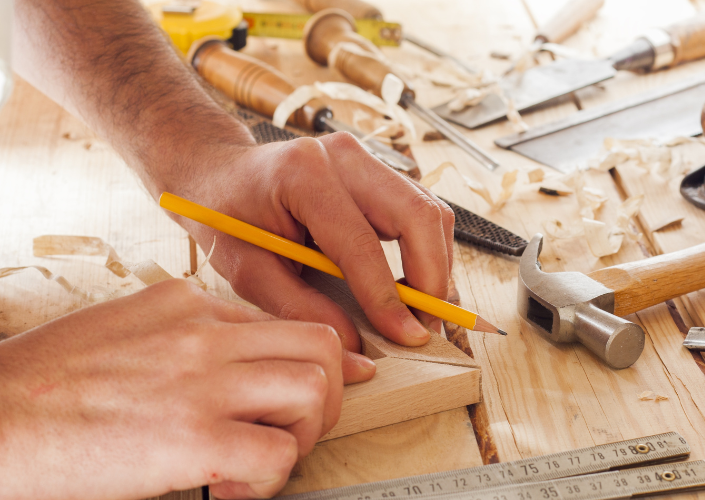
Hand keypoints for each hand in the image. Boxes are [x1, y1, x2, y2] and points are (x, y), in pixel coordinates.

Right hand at [0, 280, 342, 499]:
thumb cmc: (49, 381)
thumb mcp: (124, 327)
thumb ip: (182, 334)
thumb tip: (232, 359)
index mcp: (188, 304)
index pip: (284, 323)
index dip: (316, 359)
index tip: (337, 378)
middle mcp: (205, 333)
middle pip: (321, 344)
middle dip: (330, 390)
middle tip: (299, 426)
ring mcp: (204, 381)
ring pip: (316, 390)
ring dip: (305, 434)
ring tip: (265, 457)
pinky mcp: (195, 436)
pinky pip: (278, 454)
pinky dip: (269, 479)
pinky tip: (231, 487)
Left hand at [165, 133, 454, 374]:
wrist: (220, 173)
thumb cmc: (227, 218)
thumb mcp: (248, 270)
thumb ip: (299, 307)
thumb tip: (354, 344)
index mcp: (303, 175)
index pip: (362, 243)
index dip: (388, 297)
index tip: (407, 337)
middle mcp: (344, 156)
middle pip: (418, 215)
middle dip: (432, 278)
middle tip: (427, 327)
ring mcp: (367, 158)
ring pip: (431, 212)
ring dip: (436, 266)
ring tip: (421, 312)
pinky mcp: (380, 171)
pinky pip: (421, 211)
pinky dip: (427, 252)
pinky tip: (412, 286)